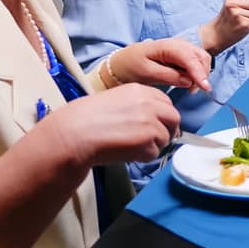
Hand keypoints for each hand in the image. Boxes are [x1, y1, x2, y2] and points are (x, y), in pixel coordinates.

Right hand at [41, 83, 180, 165]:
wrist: (74, 133)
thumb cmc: (85, 119)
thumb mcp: (114, 100)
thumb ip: (136, 106)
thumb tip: (152, 119)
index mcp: (139, 90)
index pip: (165, 101)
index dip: (162, 116)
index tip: (156, 124)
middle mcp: (149, 103)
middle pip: (173, 117)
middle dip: (167, 130)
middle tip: (152, 140)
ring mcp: (150, 121)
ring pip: (166, 137)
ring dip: (153, 146)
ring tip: (131, 147)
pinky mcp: (148, 140)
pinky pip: (154, 153)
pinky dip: (143, 157)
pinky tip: (126, 153)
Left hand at [109, 38, 212, 92]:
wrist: (120, 63)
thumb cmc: (130, 66)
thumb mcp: (146, 73)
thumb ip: (169, 76)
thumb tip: (189, 81)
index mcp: (166, 46)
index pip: (189, 58)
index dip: (199, 73)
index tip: (205, 87)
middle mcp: (177, 44)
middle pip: (200, 56)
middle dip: (203, 74)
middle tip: (194, 91)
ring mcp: (180, 48)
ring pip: (201, 58)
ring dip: (202, 73)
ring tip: (191, 88)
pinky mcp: (180, 55)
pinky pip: (196, 61)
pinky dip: (198, 72)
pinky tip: (190, 82)